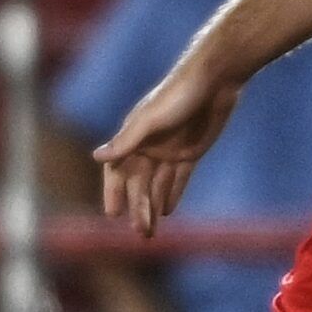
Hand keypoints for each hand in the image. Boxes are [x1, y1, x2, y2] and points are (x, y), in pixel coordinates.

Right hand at [94, 56, 240, 237]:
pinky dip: (172, 194)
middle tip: (141, 233)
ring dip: (152, 206)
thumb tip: (96, 157)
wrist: (216, 78)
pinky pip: (178, 178)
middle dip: (138, 207)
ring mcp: (170, 149)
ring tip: (150, 231)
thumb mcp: (151, 119)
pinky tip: (167, 212)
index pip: (118, 171)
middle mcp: (149, 146)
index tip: (112, 215)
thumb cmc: (179, 94)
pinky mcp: (191, 151)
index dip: (114, 192)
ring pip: (157, 184)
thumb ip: (126, 140)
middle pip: (139, 183)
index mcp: (135, 137)